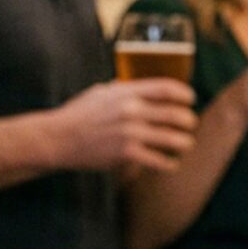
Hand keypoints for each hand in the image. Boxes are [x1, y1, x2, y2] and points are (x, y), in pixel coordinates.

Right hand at [57, 78, 196, 174]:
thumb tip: (134, 85)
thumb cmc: (77, 114)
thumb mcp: (99, 93)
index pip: (166, 88)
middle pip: (176, 114)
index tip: (190, 99)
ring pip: (174, 139)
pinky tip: (171, 163)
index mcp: (126, 93)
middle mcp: (131, 111)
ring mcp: (130, 133)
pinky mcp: (127, 153)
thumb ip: (121, 89)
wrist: (57, 138)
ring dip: (184, 142)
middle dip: (188, 120)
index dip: (184, 93)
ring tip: (185, 144)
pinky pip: (160, 160)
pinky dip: (169, 163)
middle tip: (190, 124)